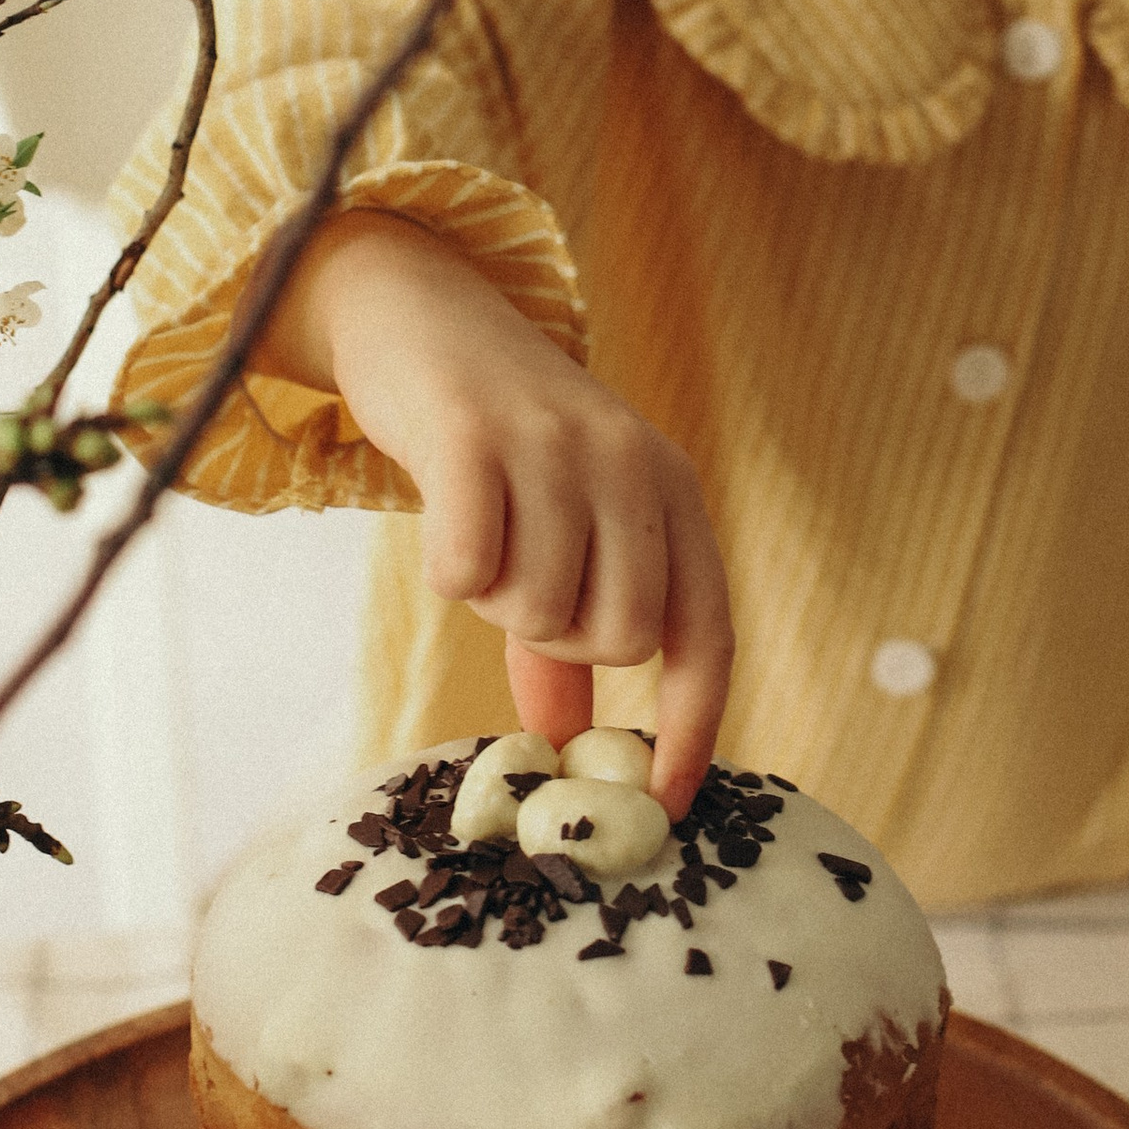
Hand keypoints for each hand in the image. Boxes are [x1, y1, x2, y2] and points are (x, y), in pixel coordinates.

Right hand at [259, 213, 733, 808]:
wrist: (423, 317)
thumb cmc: (500, 445)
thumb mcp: (564, 525)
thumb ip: (571, 633)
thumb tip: (566, 744)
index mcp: (675, 493)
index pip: (706, 637)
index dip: (690, 730)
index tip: (664, 810)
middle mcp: (634, 465)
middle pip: (617, 636)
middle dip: (555, 641)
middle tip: (517, 585)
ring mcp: (559, 446)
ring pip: (538, 609)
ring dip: (494, 598)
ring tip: (483, 534)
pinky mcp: (477, 437)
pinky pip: (468, 569)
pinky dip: (449, 569)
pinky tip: (447, 522)